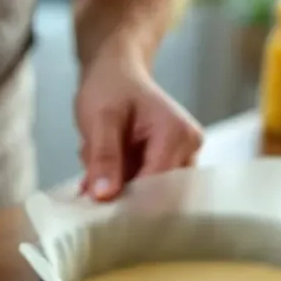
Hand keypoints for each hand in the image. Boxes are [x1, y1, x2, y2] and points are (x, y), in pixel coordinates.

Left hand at [75, 56, 202, 200]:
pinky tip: (104, 166)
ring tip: (97, 161)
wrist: (116, 73)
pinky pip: (143, 189)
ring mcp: (181, 160)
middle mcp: (189, 150)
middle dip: (120, 191)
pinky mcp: (169, 167)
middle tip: (91, 176)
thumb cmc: (111, 88)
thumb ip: (104, 156)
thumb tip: (104, 196)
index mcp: (178, 136)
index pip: (158, 186)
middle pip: (156, 194)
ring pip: (146, 195)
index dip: (128, 201)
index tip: (98, 206)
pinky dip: (119, 182)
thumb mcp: (101, 119)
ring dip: (117, 186)